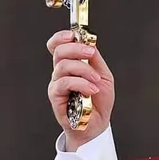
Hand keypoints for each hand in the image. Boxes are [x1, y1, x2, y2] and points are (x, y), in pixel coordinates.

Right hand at [47, 30, 114, 150]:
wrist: (98, 123)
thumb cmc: (98, 101)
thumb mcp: (103, 76)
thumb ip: (95, 60)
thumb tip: (89, 42)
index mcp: (71, 65)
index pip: (57, 46)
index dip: (61, 37)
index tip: (73, 35)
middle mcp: (60, 73)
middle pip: (59, 52)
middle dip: (76, 49)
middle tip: (90, 53)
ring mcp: (57, 84)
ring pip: (63, 66)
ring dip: (84, 70)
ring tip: (96, 81)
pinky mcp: (55, 97)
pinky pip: (64, 83)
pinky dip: (81, 84)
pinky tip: (91, 90)